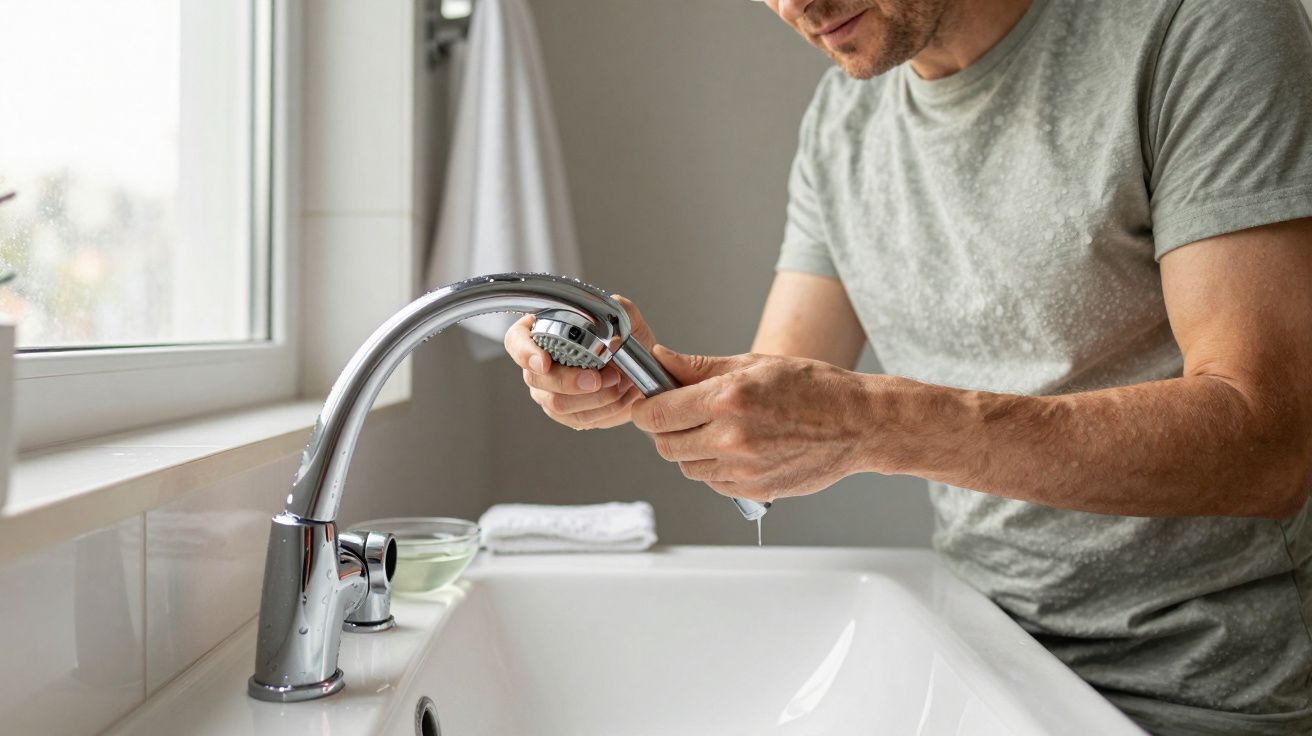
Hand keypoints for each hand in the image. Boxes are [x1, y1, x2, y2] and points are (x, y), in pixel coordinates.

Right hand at [504, 295, 653, 429]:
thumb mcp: (627, 318)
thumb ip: (619, 310)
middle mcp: (539, 364)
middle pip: (536, 378)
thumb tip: (610, 327)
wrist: (639, 370)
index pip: (516, 341)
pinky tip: (622, 397)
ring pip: (557, 403)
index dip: (525, 353)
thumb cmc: (625, 342)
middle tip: (601, 377)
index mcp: (544, 332)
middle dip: (571, 381)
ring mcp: (549, 391)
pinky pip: (578, 418)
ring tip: (620, 384)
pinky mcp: (566, 413)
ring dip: (593, 397)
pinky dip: (604, 409)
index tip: (544, 363)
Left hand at [630, 347, 874, 502]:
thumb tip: (660, 361)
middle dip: (666, 430)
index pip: (656, 415)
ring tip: (718, 429)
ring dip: (691, 450)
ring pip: (687, 467)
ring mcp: (742, 469)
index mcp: (727, 399)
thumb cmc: (813, 387)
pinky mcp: (753, 491)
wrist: (858, 424)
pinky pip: (712, 483)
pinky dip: (714, 468)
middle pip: (665, 445)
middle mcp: (731, 438)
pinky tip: (737, 448)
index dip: (645, 409)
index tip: (648, 404)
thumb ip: (699, 368)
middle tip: (684, 415)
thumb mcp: (754, 363)